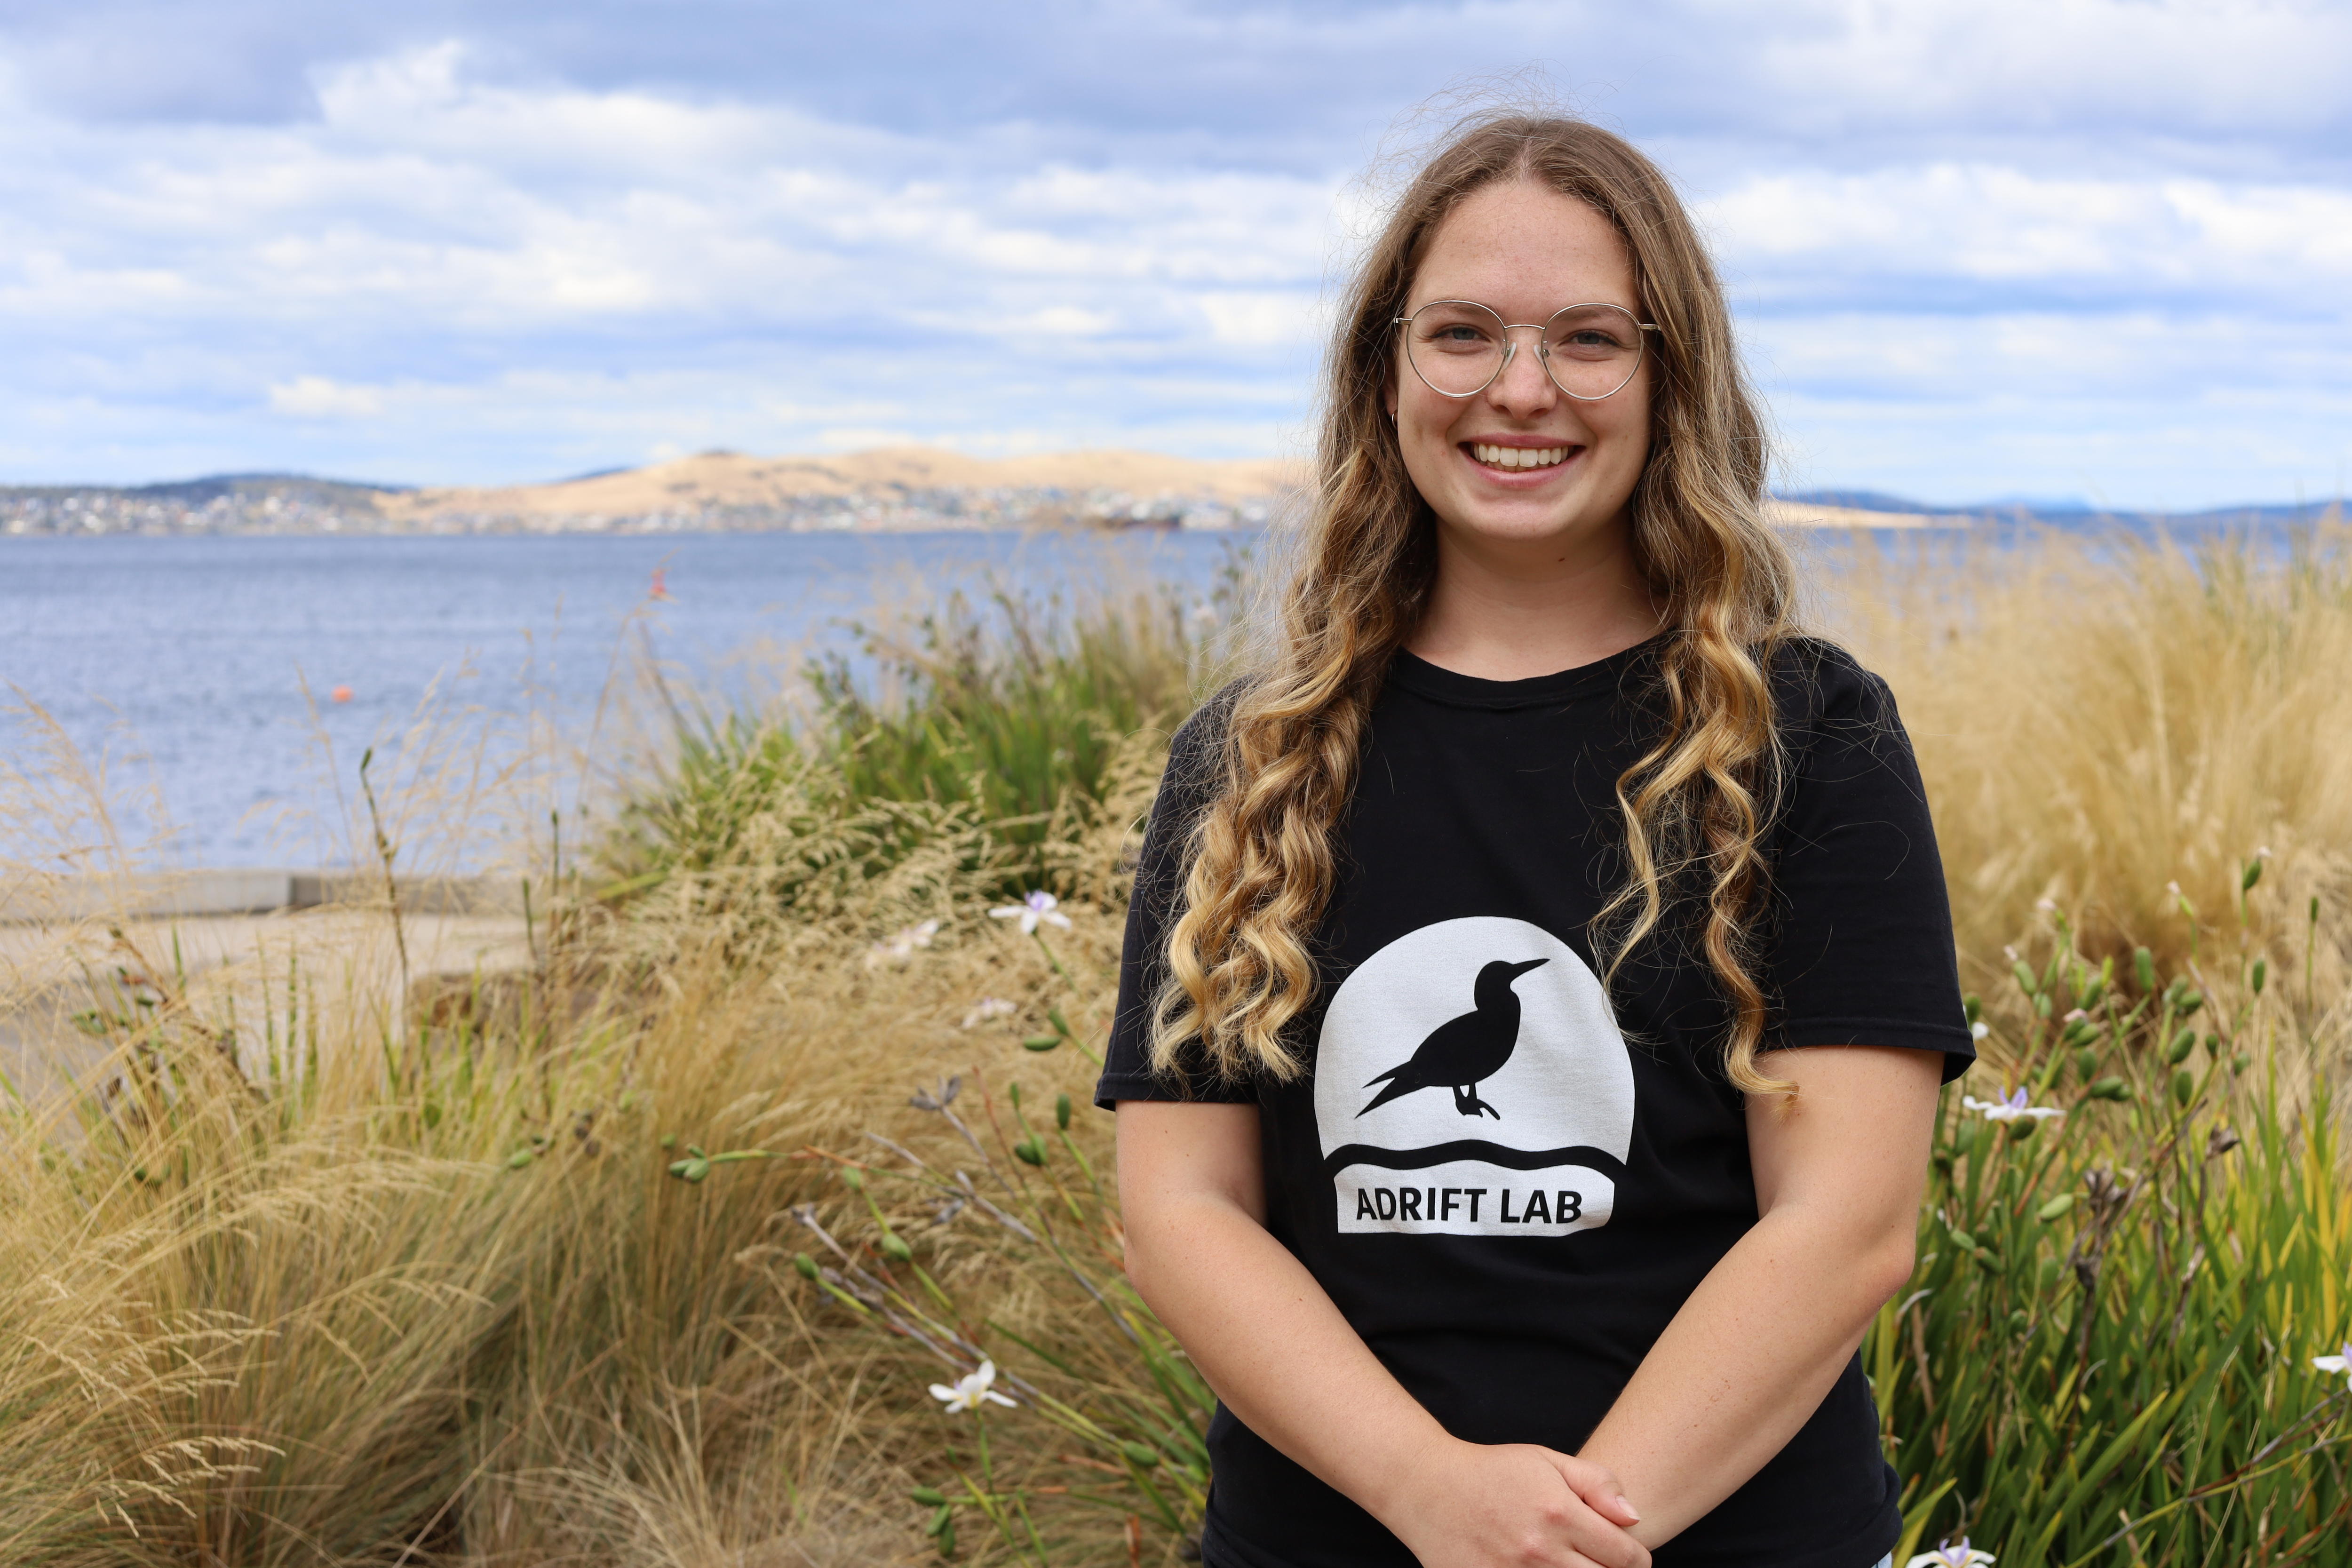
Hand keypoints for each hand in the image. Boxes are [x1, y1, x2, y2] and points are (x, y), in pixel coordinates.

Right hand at [1377, 1436, 1649, 1567]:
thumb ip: (1597, 1483)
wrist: (1427, 1488)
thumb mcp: (1547, 1461)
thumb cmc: (1492, 1472)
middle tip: (1602, 1563)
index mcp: (1559, 1513)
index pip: (1626, 1557)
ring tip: (1572, 1565)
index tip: (1629, 1556)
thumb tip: (1633, 1518)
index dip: (1637, 1560)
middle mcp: (1540, 1550)